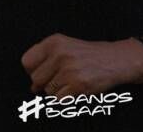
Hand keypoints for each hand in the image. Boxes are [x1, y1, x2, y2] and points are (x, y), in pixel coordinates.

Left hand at [22, 35, 142, 97]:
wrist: (116, 60)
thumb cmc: (89, 54)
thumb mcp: (65, 45)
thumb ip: (45, 58)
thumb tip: (32, 83)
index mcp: (54, 42)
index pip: (26, 62)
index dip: (32, 70)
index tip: (42, 72)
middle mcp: (60, 54)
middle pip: (35, 79)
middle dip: (44, 83)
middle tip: (59, 78)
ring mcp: (69, 70)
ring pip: (47, 91)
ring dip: (57, 91)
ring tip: (71, 81)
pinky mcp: (78, 85)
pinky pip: (59, 100)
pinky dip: (65, 98)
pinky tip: (75, 88)